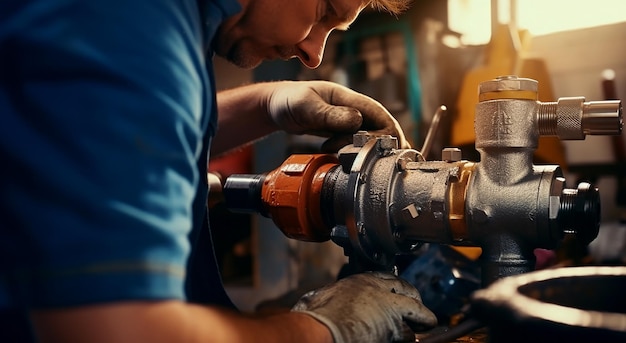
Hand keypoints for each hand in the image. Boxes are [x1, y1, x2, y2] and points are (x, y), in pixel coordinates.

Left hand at [267, 81, 409, 151]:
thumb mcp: (306, 106)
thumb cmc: (289, 100)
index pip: (382, 116)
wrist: (276, 107)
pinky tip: (340, 159)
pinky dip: (353, 155)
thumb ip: (330, 114)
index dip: (390, 135)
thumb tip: (357, 121)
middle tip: (346, 153)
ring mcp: (349, 123)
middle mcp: (355, 110)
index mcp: (350, 99)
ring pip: (370, 141)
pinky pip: (357, 146)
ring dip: (360, 153)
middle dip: (371, 148)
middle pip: (381, 132)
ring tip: (338, 154)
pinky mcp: (342, 134)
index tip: (379, 151)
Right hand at [292, 272, 436, 342]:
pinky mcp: (395, 321)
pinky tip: (426, 326)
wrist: (324, 330)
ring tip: (426, 320)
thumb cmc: (317, 317)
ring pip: (414, 304)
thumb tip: (313, 301)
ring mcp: (388, 303)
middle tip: (417, 305)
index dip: (394, 285)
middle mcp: (376, 287)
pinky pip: (416, 321)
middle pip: (404, 287)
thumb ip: (326, 297)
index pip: (385, 277)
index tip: (398, 291)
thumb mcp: (318, 298)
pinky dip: (421, 324)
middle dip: (413, 296)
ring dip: (420, 313)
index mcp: (359, 280)